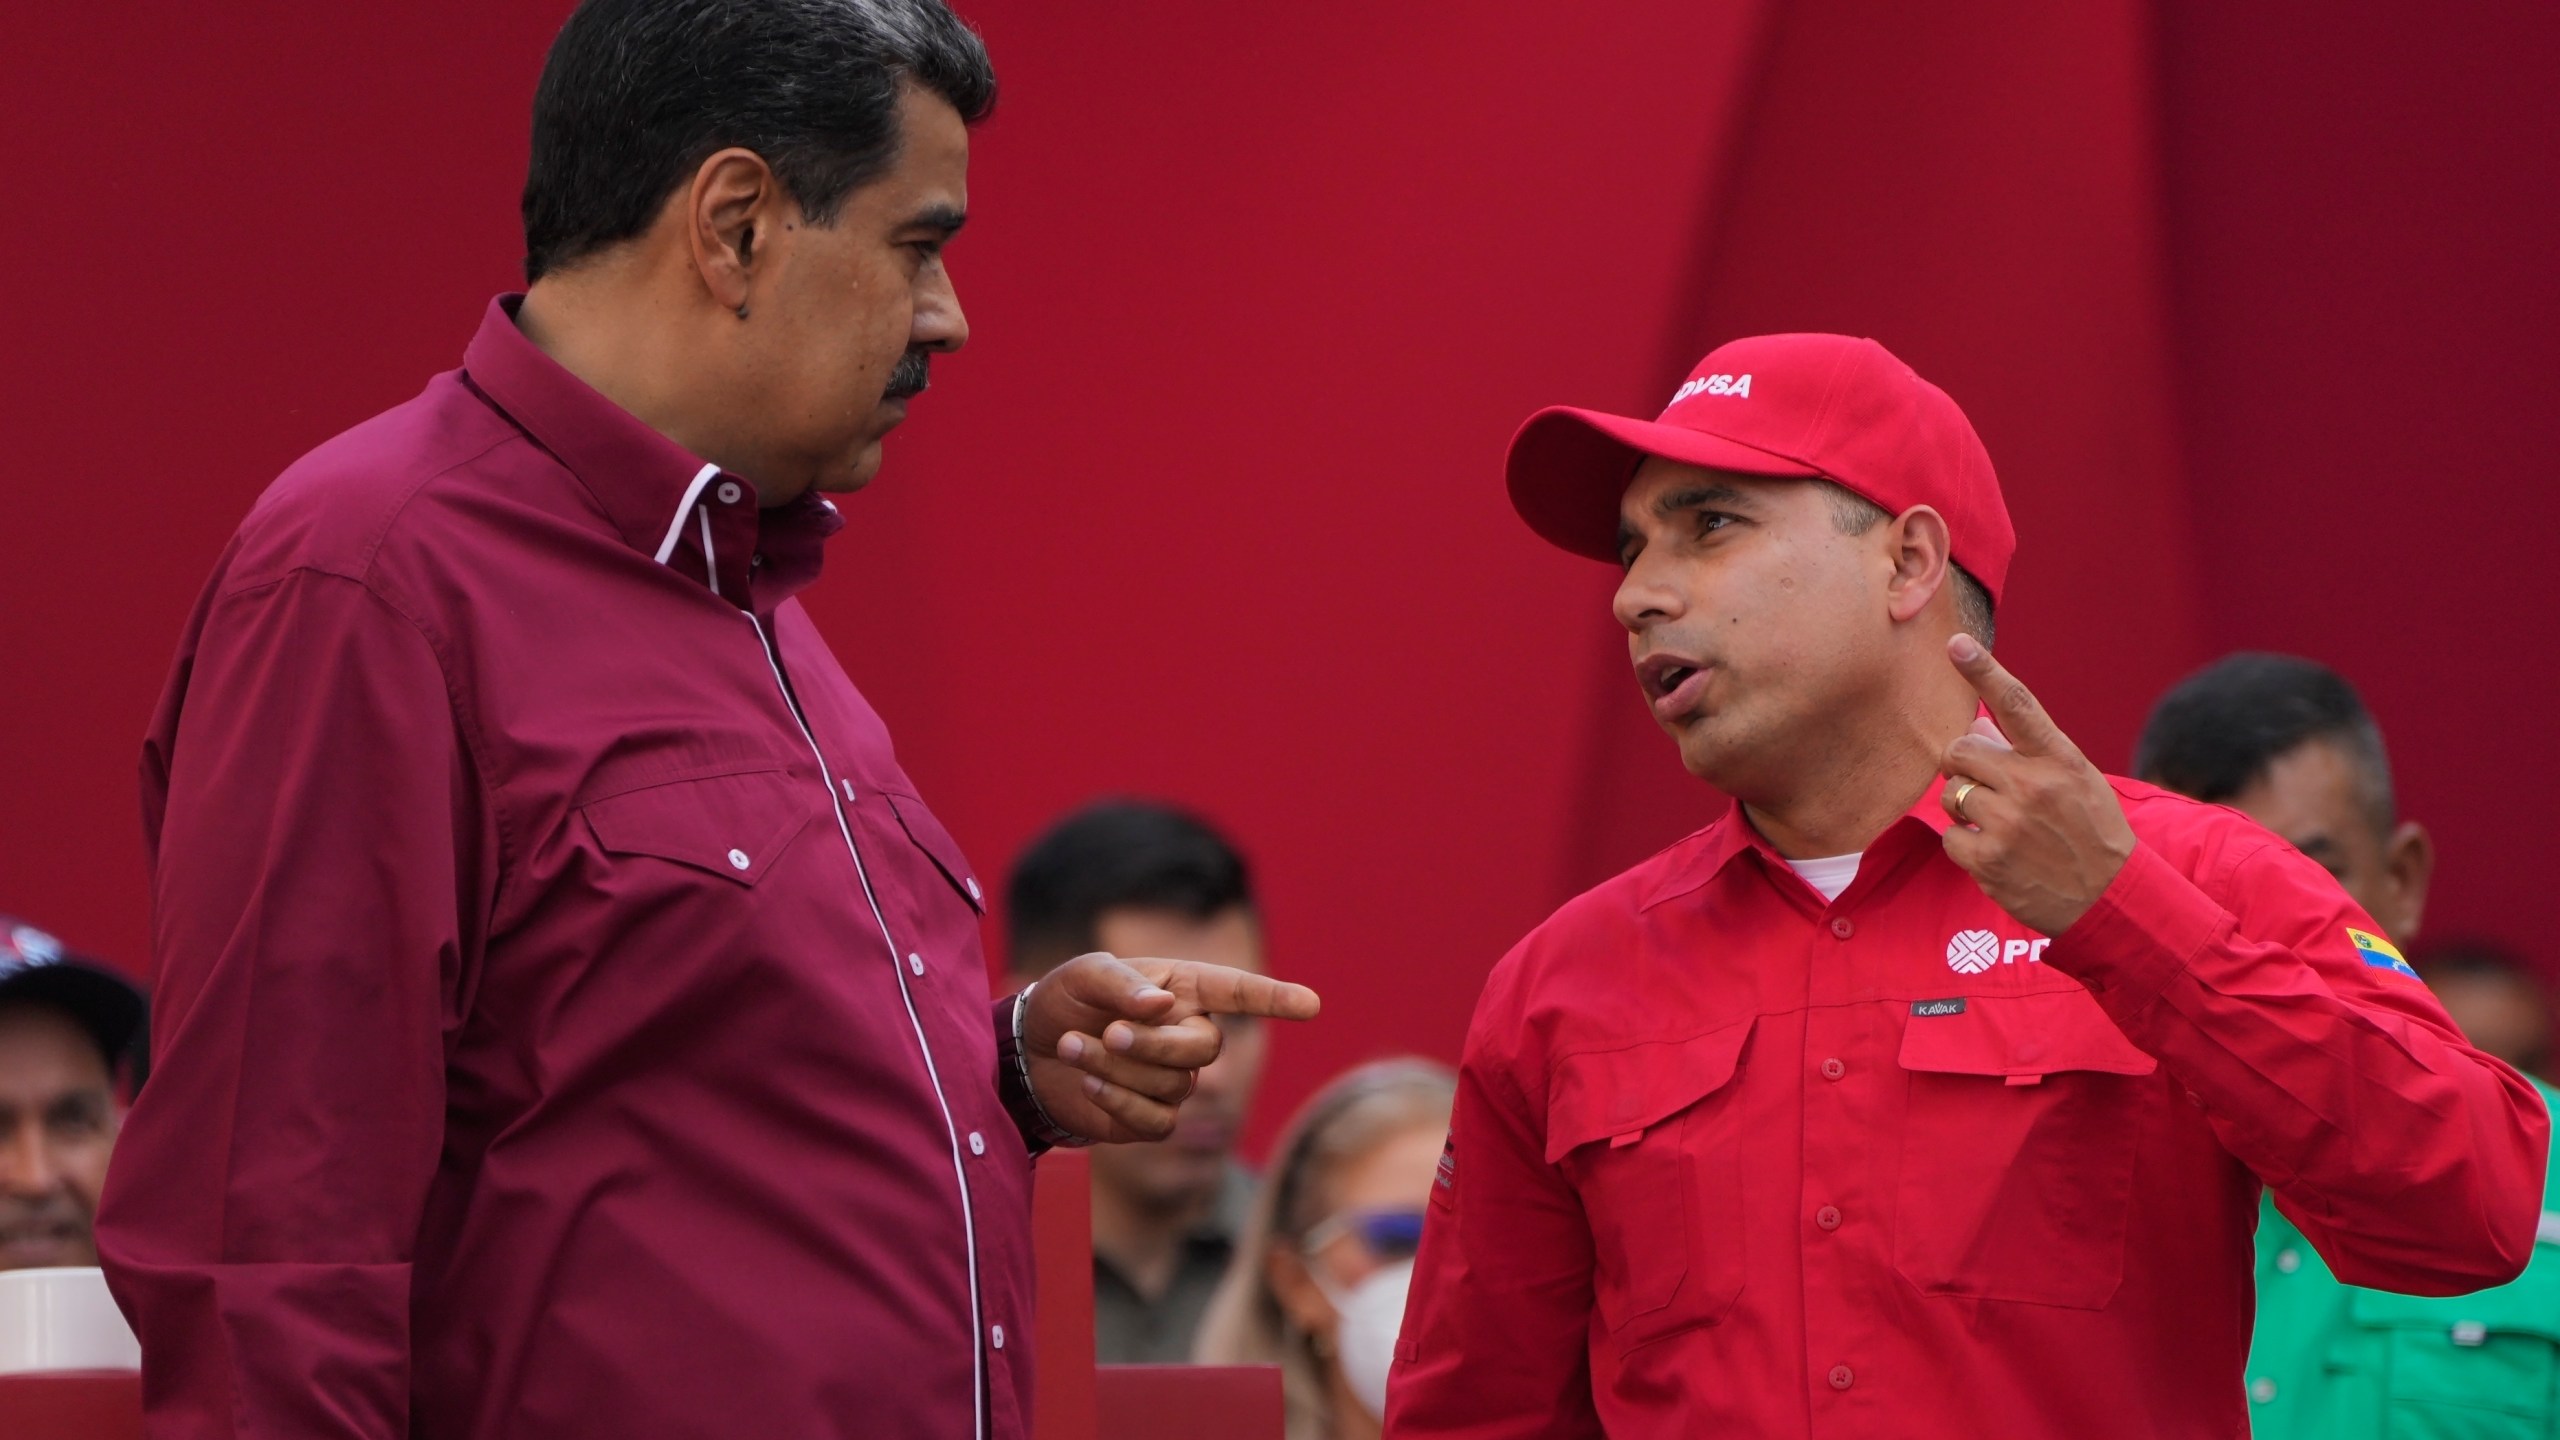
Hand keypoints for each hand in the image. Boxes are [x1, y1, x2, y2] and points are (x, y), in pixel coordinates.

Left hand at [1022, 953, 1320, 1143]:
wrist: (1028, 1052)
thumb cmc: (1065, 1001)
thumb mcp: (1084, 975)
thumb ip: (1123, 984)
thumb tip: (1164, 1007)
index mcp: (1183, 989)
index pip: (1238, 993)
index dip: (1274, 998)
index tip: (1311, 1005)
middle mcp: (1187, 1033)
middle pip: (1205, 1049)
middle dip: (1154, 1044)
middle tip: (1109, 1033)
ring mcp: (1174, 1080)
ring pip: (1174, 1084)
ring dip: (1117, 1067)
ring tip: (1072, 1047)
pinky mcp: (1152, 1118)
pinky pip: (1157, 1120)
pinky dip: (1118, 1101)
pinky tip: (1088, 1083)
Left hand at [1938, 634, 2136, 936]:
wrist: (2111, 901)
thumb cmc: (2092, 835)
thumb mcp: (2077, 783)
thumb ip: (2029, 754)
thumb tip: (1978, 728)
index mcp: (2059, 759)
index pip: (2017, 704)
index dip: (1984, 670)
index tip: (1956, 643)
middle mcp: (2033, 785)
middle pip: (1960, 751)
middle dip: (1965, 767)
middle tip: (1990, 790)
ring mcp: (2008, 823)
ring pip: (1951, 794)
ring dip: (1965, 809)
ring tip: (2002, 828)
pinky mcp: (1988, 859)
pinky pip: (1949, 836)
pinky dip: (1965, 846)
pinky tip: (1997, 855)